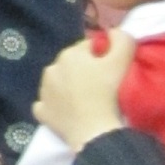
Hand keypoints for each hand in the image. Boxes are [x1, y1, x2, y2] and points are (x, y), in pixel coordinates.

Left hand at [34, 32, 135, 150]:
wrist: (95, 131)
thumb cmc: (109, 92)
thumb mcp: (123, 59)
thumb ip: (122, 38)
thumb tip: (114, 32)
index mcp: (69, 54)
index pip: (89, 47)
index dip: (103, 56)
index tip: (112, 70)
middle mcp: (51, 69)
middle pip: (73, 64)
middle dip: (85, 70)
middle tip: (102, 86)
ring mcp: (43, 92)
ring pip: (59, 83)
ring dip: (69, 87)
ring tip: (87, 100)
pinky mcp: (41, 113)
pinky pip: (48, 104)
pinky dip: (56, 106)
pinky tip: (69, 112)